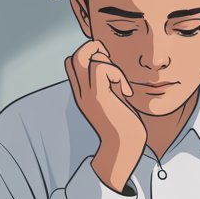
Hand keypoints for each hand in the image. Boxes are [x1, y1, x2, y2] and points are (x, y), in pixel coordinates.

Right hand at [65, 40, 145, 191]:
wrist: (125, 148)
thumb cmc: (125, 127)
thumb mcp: (115, 100)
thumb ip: (110, 84)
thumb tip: (113, 68)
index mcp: (83, 94)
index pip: (73, 63)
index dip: (90, 56)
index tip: (110, 67)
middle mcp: (81, 93)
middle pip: (74, 56)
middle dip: (94, 50)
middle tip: (113, 65)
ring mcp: (87, 95)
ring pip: (84, 57)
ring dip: (107, 61)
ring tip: (120, 82)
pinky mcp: (98, 97)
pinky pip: (100, 68)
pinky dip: (117, 73)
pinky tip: (126, 92)